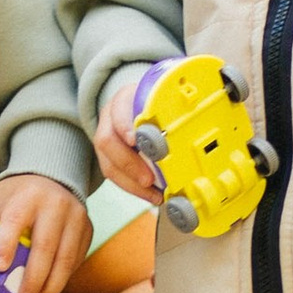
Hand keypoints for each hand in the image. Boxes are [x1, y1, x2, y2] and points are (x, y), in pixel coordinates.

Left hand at [0, 172, 91, 292]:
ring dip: (52, 284)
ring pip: (66, 257)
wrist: (53, 178)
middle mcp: (55, 205)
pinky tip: (50, 291)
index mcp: (26, 196)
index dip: (7, 245)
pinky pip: (77, 259)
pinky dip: (64, 278)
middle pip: (45, 246)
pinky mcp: (87, 230)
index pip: (15, 221)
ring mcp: (75, 218)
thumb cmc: (17, 196)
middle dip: (34, 276)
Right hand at [92, 81, 162, 202]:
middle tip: (148, 178)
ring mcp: (105, 138)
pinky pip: (114, 174)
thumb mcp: (162, 103)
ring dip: (131, 181)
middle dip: (129, 163)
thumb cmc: (152, 107)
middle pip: (107, 141)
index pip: (118, 110)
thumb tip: (186, 135)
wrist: (137, 107)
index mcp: (123, 100)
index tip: (136, 140)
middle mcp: (110, 118)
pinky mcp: (107, 157)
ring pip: (108, 162)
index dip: (125, 126)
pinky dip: (132, 186)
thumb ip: (169, 115)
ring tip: (152, 193)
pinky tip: (149, 193)